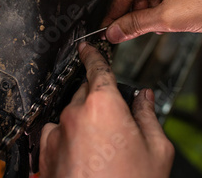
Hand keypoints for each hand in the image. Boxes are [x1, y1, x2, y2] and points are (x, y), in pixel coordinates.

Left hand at [39, 42, 173, 177]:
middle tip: (116, 121)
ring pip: (70, 113)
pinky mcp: (46, 153)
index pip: (97, 68)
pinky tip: (83, 153)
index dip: (94, 55)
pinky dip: (67, 134)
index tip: (89, 49)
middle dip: (98, 98)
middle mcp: (74, 114)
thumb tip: (144, 97)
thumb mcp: (156, 150)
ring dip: (83, 118)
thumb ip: (148, 115)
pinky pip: (56, 131)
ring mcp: (56, 134)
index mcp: (102, 105)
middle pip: (85, 91)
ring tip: (102, 145)